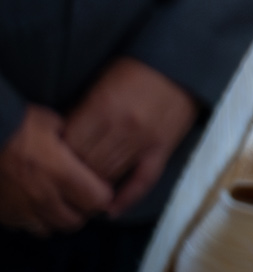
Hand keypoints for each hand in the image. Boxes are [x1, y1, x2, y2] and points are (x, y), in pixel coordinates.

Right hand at [0, 106, 113, 233]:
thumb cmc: (15, 126)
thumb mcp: (51, 122)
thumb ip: (70, 138)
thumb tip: (78, 142)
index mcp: (61, 174)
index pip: (97, 201)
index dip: (102, 194)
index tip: (101, 186)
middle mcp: (43, 197)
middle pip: (74, 221)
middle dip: (81, 211)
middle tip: (80, 198)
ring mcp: (20, 209)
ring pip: (48, 229)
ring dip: (56, 218)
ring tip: (57, 204)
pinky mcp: (2, 213)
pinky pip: (22, 227)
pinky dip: (30, 220)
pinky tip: (32, 205)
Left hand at [62, 58, 197, 217]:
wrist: (184, 61)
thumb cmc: (137, 68)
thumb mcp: (101, 80)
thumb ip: (82, 110)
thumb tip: (61, 138)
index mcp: (102, 108)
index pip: (69, 148)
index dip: (56, 160)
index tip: (49, 164)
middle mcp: (121, 129)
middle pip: (85, 166)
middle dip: (70, 178)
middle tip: (59, 185)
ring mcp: (144, 142)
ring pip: (108, 177)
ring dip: (92, 189)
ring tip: (78, 198)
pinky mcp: (163, 149)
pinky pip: (143, 181)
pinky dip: (126, 199)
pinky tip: (110, 210)